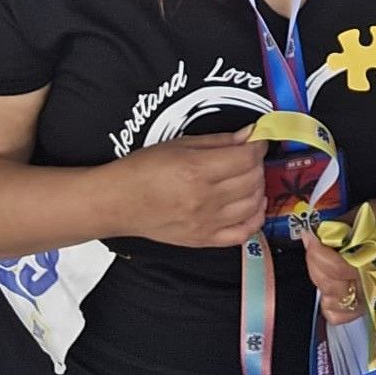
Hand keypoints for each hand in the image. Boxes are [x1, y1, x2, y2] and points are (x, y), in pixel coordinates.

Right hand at [99, 130, 266, 247]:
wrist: (117, 202)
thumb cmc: (141, 171)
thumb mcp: (178, 144)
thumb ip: (218, 141)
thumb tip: (248, 135)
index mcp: (196, 170)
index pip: (246, 158)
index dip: (258, 146)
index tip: (256, 141)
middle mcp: (204, 198)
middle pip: (252, 180)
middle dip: (257, 164)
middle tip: (248, 157)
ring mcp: (206, 222)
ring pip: (253, 204)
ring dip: (258, 188)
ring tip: (248, 178)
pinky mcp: (204, 240)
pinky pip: (243, 233)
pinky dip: (255, 218)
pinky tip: (252, 205)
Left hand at [303, 197, 375, 324]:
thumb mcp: (371, 211)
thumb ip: (344, 225)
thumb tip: (318, 233)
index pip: (337, 268)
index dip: (317, 251)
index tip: (310, 236)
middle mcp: (374, 285)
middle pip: (329, 284)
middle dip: (315, 261)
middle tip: (314, 243)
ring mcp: (371, 298)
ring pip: (330, 300)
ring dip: (320, 278)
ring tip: (321, 260)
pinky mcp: (367, 304)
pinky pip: (339, 315)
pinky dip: (330, 301)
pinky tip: (331, 282)